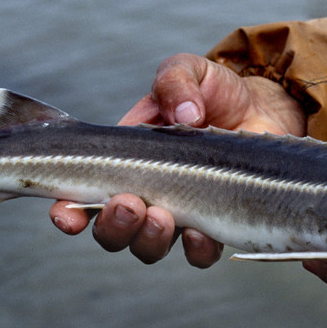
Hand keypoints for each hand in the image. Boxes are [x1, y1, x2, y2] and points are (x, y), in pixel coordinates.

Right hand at [49, 53, 305, 265]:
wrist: (262, 108)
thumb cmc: (213, 92)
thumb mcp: (187, 72)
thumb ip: (175, 81)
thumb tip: (184, 114)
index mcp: (123, 162)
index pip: (80, 196)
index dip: (67, 212)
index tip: (65, 213)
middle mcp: (144, 196)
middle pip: (111, 233)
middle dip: (112, 225)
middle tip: (129, 203)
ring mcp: (178, 215)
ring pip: (148, 249)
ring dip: (147, 238)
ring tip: (161, 216)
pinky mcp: (214, 226)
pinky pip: (198, 255)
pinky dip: (196, 250)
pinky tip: (200, 232)